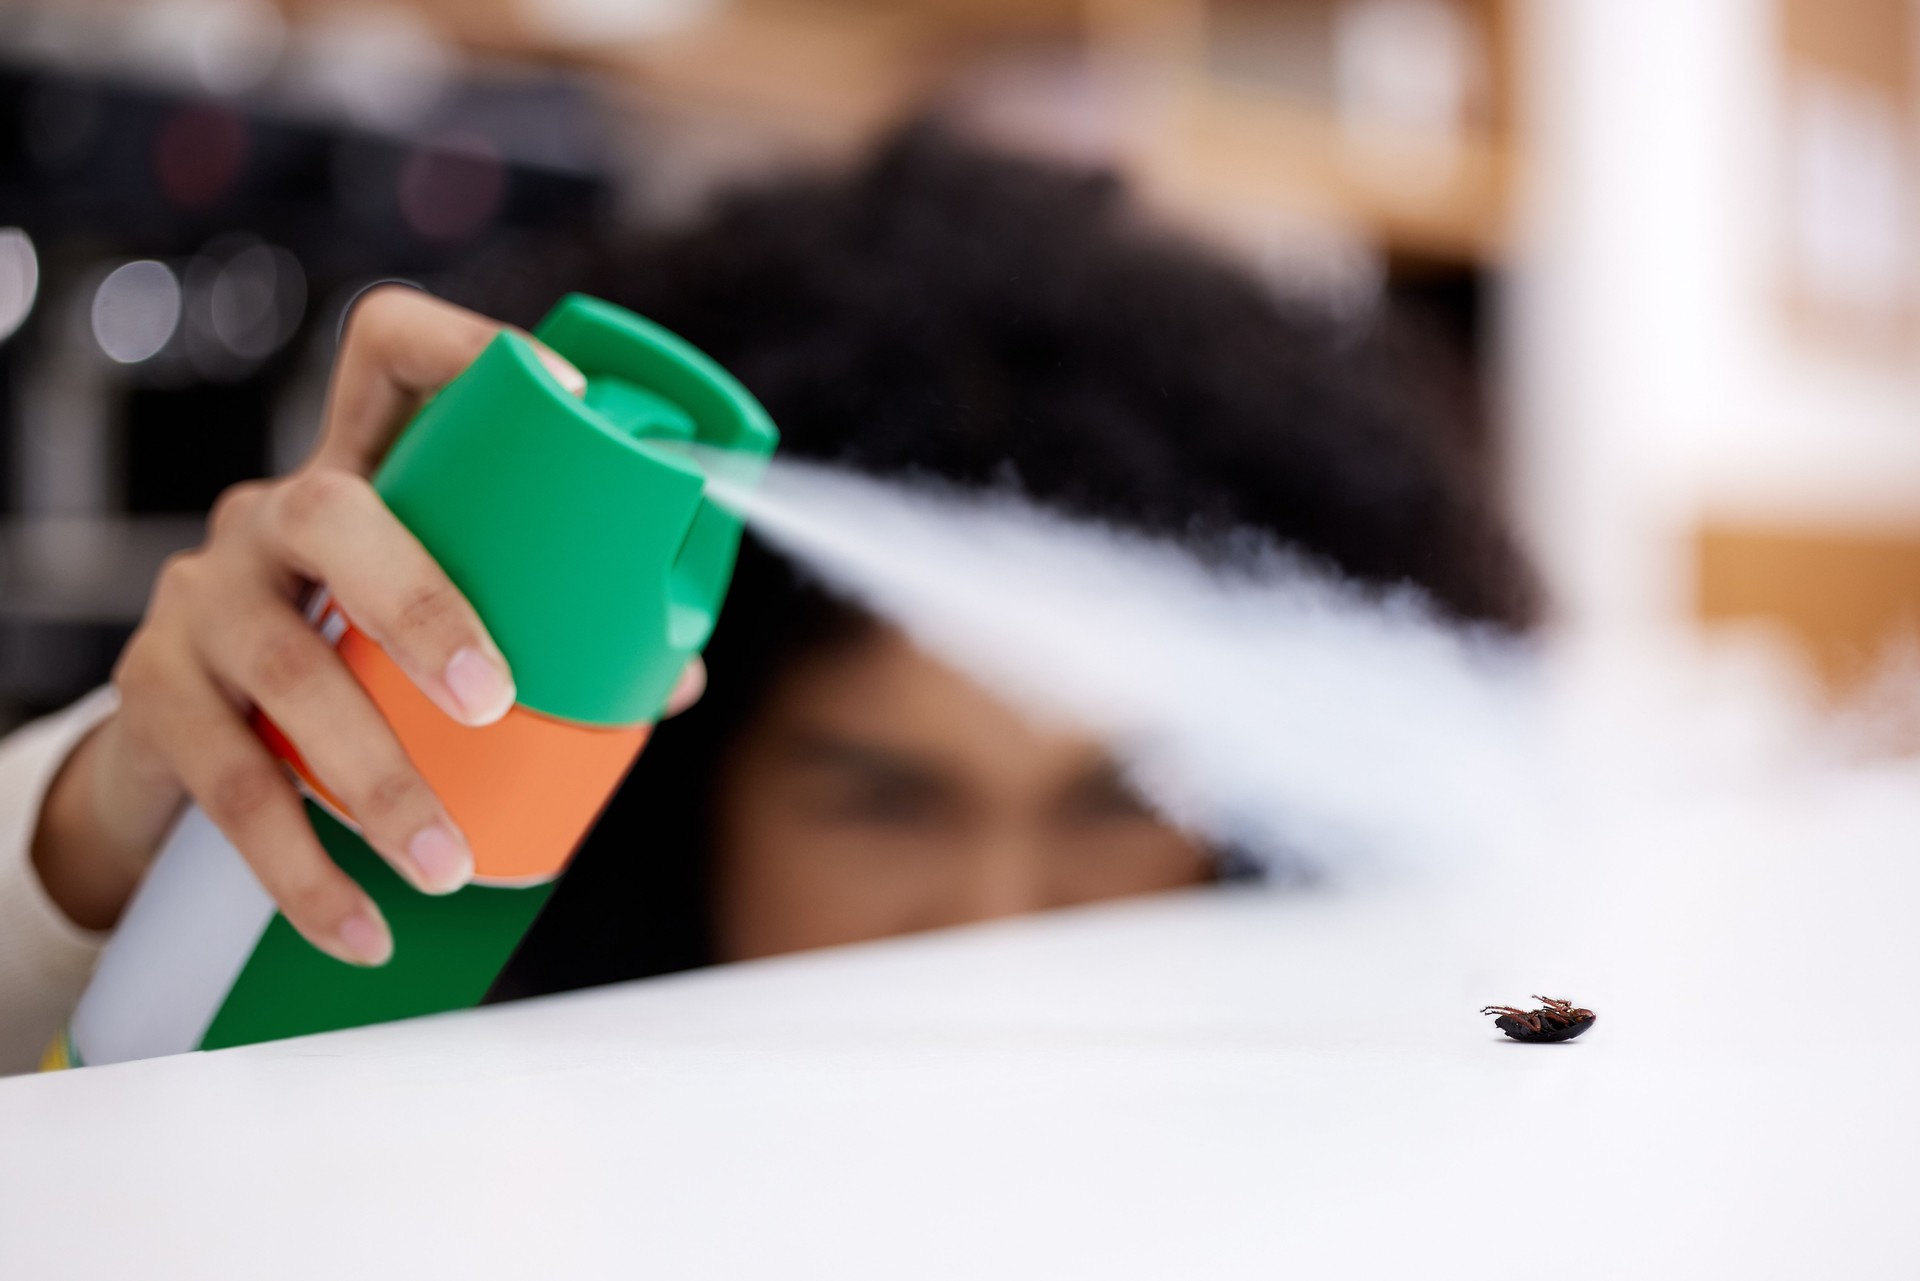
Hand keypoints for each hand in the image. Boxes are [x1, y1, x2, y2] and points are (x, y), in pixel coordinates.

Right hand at [30, 287, 704, 962]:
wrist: (186, 745)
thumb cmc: (351, 663)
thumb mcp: (427, 623)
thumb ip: (549, 633)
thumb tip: (673, 681)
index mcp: (363, 477)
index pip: (390, 355)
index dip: (469, 352)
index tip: (563, 393)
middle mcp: (273, 516)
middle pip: (334, 512)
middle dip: (423, 605)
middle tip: (495, 701)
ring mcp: (203, 599)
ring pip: (286, 667)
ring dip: (375, 775)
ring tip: (445, 861)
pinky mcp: (155, 695)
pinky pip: (228, 784)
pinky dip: (302, 871)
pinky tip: (362, 927)